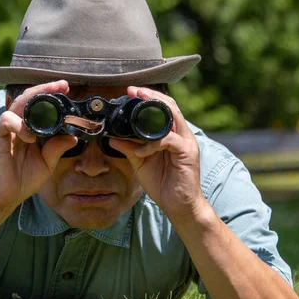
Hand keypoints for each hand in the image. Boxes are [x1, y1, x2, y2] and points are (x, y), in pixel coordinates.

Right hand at [0, 80, 77, 215]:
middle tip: (61, 86)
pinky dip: (19, 125)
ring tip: (49, 108)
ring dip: (33, 102)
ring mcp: (6, 129)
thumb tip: (73, 136)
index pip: (38, 105)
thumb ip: (57, 148)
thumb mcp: (47, 163)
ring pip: (17, 104)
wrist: (5, 196)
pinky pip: (6, 120)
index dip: (50, 94)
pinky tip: (29, 137)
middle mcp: (16, 125)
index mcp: (28, 128)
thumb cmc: (23, 179)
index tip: (66, 88)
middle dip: (44, 89)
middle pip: (27, 98)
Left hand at [109, 86, 205, 221]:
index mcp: (172, 133)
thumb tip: (111, 137)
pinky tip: (140, 151)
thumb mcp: (140, 162)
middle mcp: (182, 134)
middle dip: (150, 97)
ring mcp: (187, 143)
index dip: (148, 97)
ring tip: (134, 112)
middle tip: (132, 92)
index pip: (163, 107)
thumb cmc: (163, 183)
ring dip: (152, 113)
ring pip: (172, 118)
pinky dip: (152, 144)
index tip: (130, 91)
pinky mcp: (188, 153)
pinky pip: (168, 141)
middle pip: (170, 106)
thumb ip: (128, 147)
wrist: (179, 206)